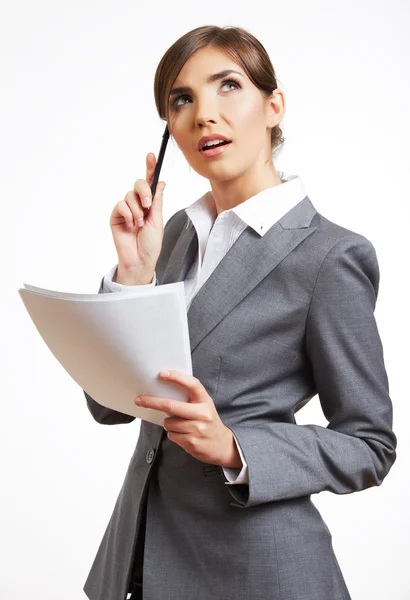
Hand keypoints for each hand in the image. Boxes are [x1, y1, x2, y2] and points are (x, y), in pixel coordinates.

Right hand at [109, 152, 165, 274]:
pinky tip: (131, 225)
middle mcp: (138, 204)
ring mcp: (126, 209)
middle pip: (138, 184)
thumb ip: (157, 200)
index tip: (152, 155)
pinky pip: (120, 205)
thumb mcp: (158, 220)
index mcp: (151, 204)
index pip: (150, 182)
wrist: (140, 259)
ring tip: (139, 225)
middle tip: (148, 205)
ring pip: (129, 196)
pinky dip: (127, 214)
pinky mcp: (116, 216)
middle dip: (143, 192)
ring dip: (137, 210)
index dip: (150, 168)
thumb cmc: (151, 243)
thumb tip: (161, 182)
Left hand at [134, 370, 242, 467]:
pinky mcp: (192, 442)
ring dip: (169, 423)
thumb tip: (164, 391)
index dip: (177, 377)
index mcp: (205, 401)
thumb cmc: (207, 422)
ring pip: (169, 423)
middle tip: (139, 399)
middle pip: (171, 405)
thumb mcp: (204, 406)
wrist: (222, 445)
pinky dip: (174, 434)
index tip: (162, 373)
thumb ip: (189, 399)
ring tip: (180, 425)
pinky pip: (172, 435)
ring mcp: (198, 429)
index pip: (192, 384)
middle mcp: (203, 414)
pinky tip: (184, 435)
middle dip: (151, 402)